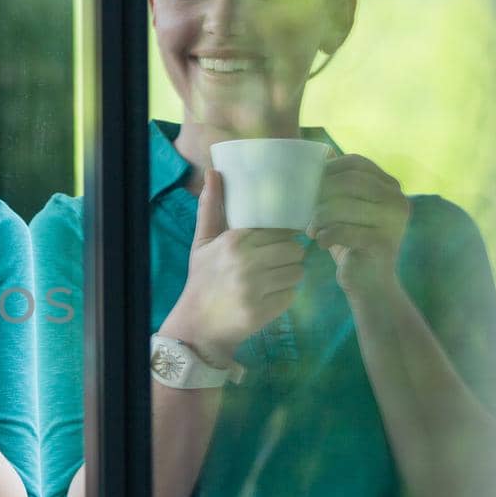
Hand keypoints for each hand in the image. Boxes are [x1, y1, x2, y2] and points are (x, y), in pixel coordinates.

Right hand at [160, 168, 306, 363]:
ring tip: (273, 278)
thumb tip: (213, 171)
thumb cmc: (203, 279)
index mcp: (234, 241)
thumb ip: (211, 207)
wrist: (198, 325)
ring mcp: (256, 289)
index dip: (282, 234)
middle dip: (288, 255)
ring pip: (297, 271)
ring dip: (290, 274)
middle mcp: (246, 263)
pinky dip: (286, 294)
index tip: (276, 241)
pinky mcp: (265, 311)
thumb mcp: (203, 242)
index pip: (280, 228)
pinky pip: (293, 293)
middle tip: (275, 261)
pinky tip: (269, 295)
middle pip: (294, 249)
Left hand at [306, 153, 409, 299]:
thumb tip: (312, 157)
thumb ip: (336, 186)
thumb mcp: (344, 210)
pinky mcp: (383, 243)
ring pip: (345, 206)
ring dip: (319, 217)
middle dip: (320, 192)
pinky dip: (325, 235)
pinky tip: (320, 242)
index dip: (328, 168)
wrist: (369, 282)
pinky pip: (344, 231)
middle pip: (350, 182)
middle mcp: (397, 199)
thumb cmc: (350, 241)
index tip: (307, 183)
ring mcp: (394, 221)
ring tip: (310, 229)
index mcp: (390, 186)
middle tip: (303, 208)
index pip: (357, 163)